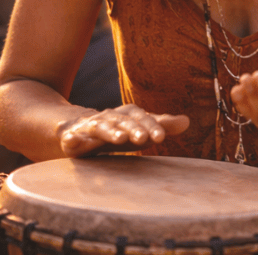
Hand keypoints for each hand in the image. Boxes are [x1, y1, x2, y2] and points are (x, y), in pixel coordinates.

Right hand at [58, 104, 188, 157]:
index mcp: (127, 115)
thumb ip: (161, 125)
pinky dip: (72, 138)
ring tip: (119, 138)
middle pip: (123, 121)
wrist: (79, 129)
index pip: (142, 117)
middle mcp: (110, 118)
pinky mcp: (72, 138)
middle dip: (134, 129)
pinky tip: (72, 141)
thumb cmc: (118, 131)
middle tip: (144, 139)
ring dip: (110, 132)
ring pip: (100, 127)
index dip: (152, 125)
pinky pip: (71, 138)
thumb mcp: (140, 129)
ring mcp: (90, 127)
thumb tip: (187, 121)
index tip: (162, 137)